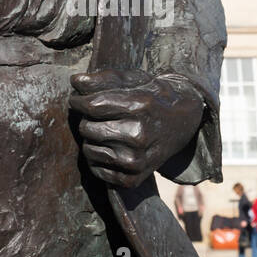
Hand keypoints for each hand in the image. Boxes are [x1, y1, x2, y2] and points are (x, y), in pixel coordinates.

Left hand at [70, 69, 204, 188]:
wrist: (182, 122)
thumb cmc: (151, 97)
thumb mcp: (134, 79)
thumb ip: (103, 78)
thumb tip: (75, 81)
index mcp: (139, 107)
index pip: (92, 106)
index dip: (78, 101)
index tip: (77, 100)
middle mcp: (139, 135)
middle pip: (87, 128)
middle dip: (86, 119)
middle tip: (98, 116)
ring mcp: (137, 160)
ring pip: (88, 150)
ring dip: (91, 139)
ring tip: (106, 131)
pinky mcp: (133, 178)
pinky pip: (97, 170)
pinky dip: (97, 159)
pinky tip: (110, 148)